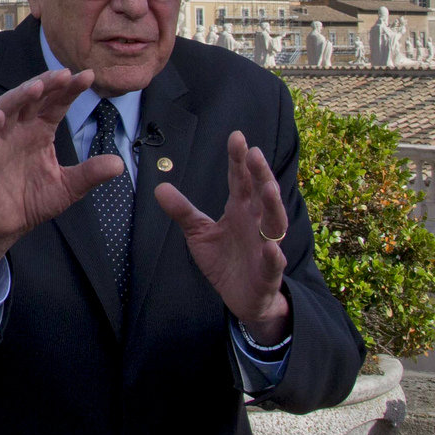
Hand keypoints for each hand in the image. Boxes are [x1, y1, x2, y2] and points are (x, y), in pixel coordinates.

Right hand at [0, 69, 125, 296]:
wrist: (7, 226)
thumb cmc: (33, 201)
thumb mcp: (68, 187)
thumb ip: (90, 173)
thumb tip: (120, 164)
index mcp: (41, 131)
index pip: (56, 104)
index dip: (70, 90)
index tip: (88, 76)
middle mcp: (20, 129)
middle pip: (31, 98)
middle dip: (47, 84)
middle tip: (64, 75)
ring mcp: (0, 140)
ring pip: (7, 108)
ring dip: (19, 96)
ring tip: (36, 87)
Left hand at [154, 130, 291, 342]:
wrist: (240, 298)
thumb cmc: (223, 260)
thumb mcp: (198, 233)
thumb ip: (182, 211)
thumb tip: (159, 188)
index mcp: (241, 210)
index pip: (240, 180)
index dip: (238, 160)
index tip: (236, 136)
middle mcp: (257, 223)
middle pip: (261, 194)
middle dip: (259, 173)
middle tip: (254, 152)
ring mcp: (265, 246)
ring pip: (275, 223)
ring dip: (273, 206)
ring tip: (268, 188)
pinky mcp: (268, 273)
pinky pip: (274, 263)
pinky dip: (274, 255)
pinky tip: (271, 248)